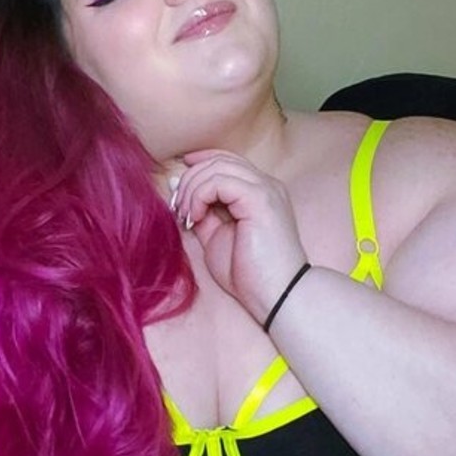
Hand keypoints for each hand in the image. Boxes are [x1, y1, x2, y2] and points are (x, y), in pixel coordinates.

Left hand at [171, 150, 308, 323]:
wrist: (278, 296)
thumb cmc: (250, 275)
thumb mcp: (216, 239)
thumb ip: (203, 215)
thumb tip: (180, 194)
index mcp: (259, 193)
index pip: (227, 161)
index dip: (200, 163)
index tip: (178, 182)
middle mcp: (266, 185)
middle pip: (220, 160)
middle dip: (190, 179)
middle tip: (178, 208)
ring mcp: (265, 189)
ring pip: (218, 166)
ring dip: (192, 188)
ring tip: (186, 216)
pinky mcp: (260, 198)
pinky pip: (220, 181)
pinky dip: (200, 195)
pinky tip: (195, 217)